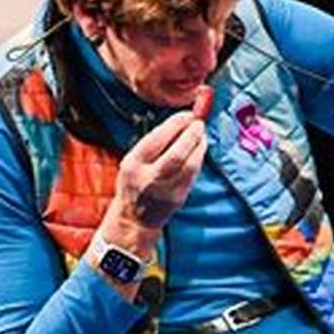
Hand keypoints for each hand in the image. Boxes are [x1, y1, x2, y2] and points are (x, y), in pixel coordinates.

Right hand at [110, 111, 208, 230]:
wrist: (135, 218)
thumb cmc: (134, 182)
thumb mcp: (133, 161)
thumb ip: (152, 144)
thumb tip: (180, 122)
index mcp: (133, 164)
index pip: (156, 140)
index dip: (174, 125)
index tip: (186, 114)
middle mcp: (149, 178)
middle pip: (176, 154)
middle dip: (191, 135)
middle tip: (198, 123)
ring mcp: (167, 190)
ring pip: (189, 165)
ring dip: (199, 146)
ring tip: (201, 133)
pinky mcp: (180, 197)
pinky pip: (194, 174)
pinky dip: (199, 158)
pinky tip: (200, 148)